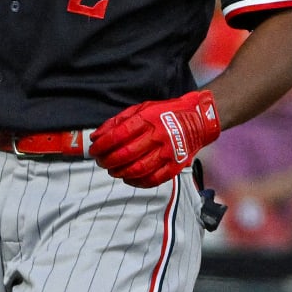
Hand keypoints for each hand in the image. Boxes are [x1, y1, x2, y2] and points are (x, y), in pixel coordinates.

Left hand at [90, 90, 220, 187]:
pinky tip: (128, 178)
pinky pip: (154, 179)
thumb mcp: (141, 108)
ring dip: (120, 173)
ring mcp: (168, 152)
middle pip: (127, 154)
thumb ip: (117, 121)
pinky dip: (137, 182)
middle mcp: (158, 136)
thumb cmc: (166, 113)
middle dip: (108, 161)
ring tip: (112, 170)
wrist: (198, 120)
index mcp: (147, 119)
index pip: (119, 135)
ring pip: (139, 169)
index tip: (94, 150)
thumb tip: (96, 137)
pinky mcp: (175, 165)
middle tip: (101, 162)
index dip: (102, 145)